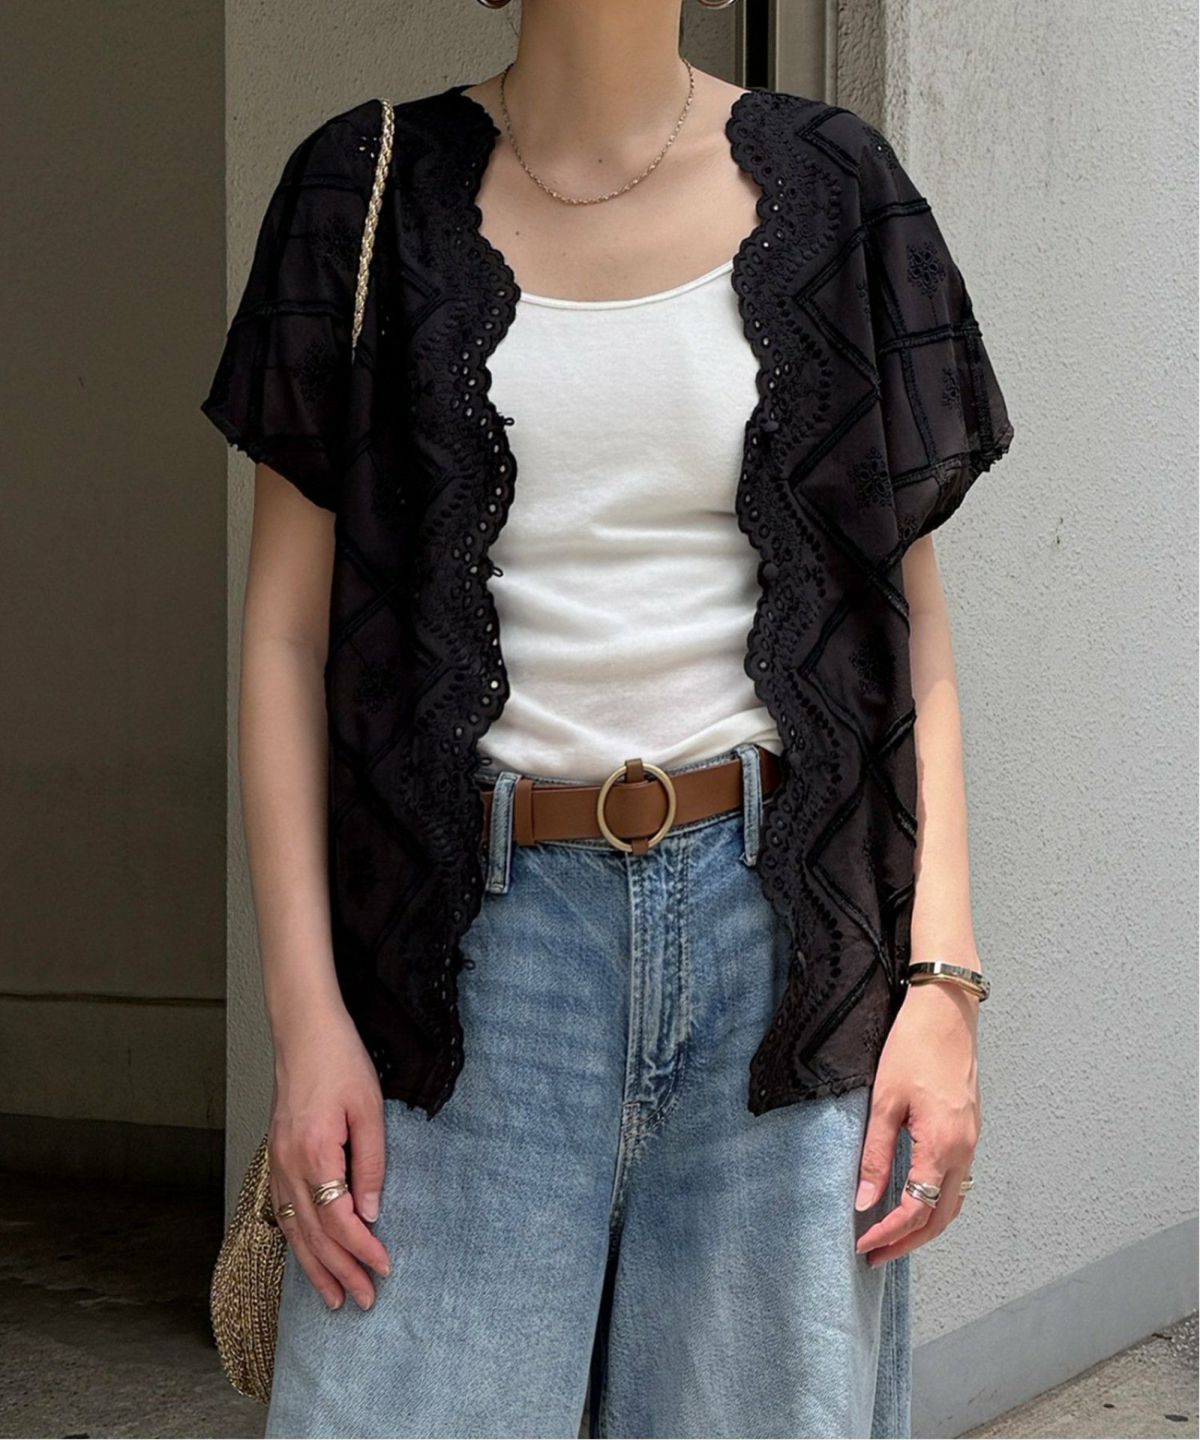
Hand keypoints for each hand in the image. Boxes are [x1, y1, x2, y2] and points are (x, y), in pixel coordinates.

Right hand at [267, 1009, 391, 1309]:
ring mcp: (277, 1163)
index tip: (384, 1269)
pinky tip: (307, 1257)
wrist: (304, 1033)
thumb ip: (371, 1164)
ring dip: (314, 1267)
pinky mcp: (276, 1157)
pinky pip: (284, 1212)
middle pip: (314, 1236)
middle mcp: (289, 1166)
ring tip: (334, 1297)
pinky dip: (297, 1241)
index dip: (362, 1250)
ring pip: (294, 1230)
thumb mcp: (369, 1109)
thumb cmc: (340, 1063)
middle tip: (364, 1301)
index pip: (339, 1221)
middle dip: (340, 1273)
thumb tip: (371, 1214)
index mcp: (315, 1154)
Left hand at [853, 979, 981, 1264]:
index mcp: (942, 1146)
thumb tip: (864, 1200)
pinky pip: (958, 1180)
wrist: (946, 1010)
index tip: (863, 1244)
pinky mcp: (970, 1128)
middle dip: (908, 1241)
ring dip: (925, 1225)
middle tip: (876, 1254)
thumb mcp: (884, 1101)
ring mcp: (971, 1140)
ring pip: (953, 1202)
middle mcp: (964, 1150)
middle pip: (941, 1217)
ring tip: (892, 1235)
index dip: (889, 1233)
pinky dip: (937, 1201)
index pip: (916, 1209)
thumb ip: (876, 1155)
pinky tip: (914, 1198)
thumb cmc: (913, 1047)